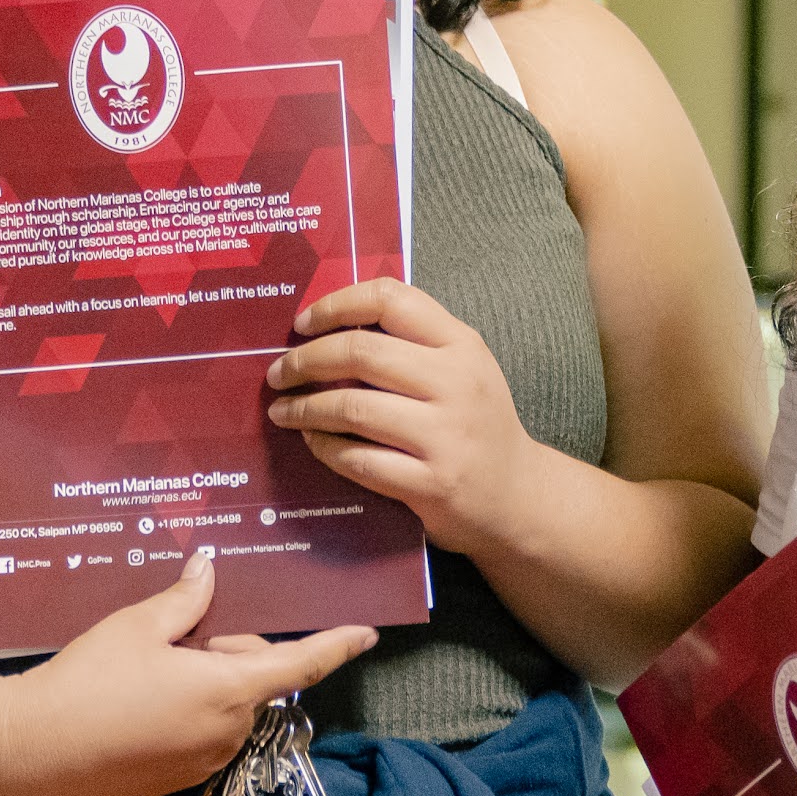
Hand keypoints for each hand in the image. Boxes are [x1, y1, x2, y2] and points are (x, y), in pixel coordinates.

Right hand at [0, 550, 371, 795]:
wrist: (31, 754)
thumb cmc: (88, 681)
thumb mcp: (137, 627)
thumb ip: (183, 600)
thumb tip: (207, 571)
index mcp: (230, 689)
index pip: (300, 663)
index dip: (336, 645)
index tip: (366, 634)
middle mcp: (229, 732)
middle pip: (253, 680)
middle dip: (228, 653)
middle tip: (175, 635)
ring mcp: (204, 763)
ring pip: (226, 708)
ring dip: (206, 684)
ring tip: (146, 671)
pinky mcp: (175, 783)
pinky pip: (201, 736)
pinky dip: (185, 713)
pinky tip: (136, 704)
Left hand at [265, 281, 536, 553]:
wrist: (518, 496)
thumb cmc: (477, 424)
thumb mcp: (463, 368)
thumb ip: (413, 341)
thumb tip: (330, 325)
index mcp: (461, 345)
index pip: (391, 299)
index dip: (336, 305)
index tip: (303, 323)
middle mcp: (457, 384)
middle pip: (361, 352)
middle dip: (305, 360)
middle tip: (279, 373)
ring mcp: (445, 436)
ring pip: (352, 408)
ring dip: (305, 408)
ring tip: (282, 411)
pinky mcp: (431, 483)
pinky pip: (358, 459)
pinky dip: (324, 448)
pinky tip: (312, 441)